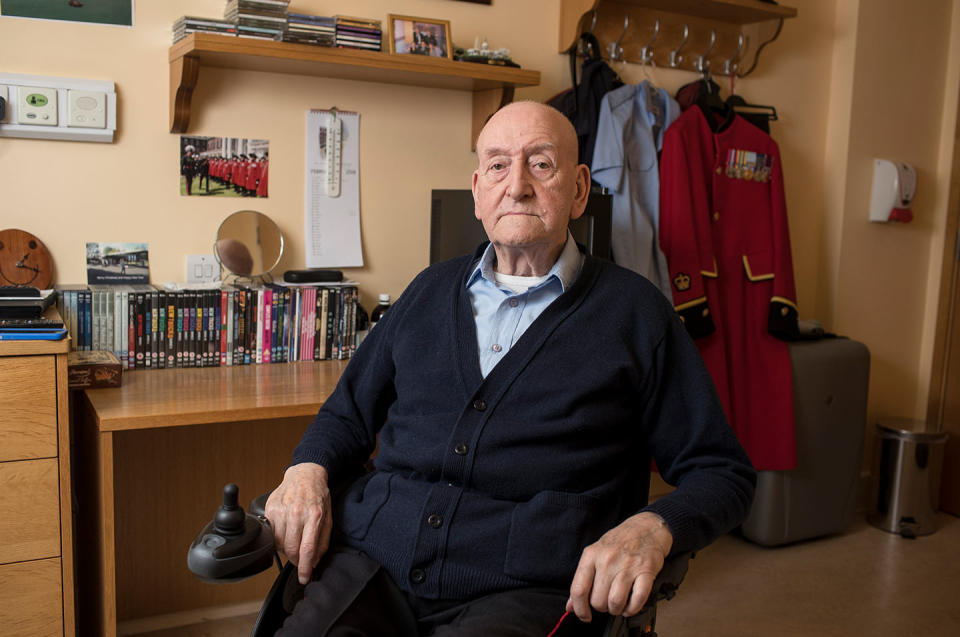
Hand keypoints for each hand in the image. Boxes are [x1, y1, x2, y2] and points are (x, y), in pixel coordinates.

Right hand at [264, 463, 332, 584]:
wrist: (304, 474)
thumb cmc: (318, 495)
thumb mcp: (329, 516)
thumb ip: (323, 541)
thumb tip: (314, 561)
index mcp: (314, 515)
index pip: (307, 549)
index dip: (304, 567)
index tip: (303, 578)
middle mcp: (296, 512)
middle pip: (291, 549)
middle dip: (296, 560)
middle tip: (300, 559)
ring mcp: (281, 510)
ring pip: (279, 544)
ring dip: (287, 549)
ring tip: (295, 539)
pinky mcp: (270, 509)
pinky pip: (271, 534)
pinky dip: (278, 538)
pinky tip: (286, 530)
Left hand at [566, 512, 673, 622]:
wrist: (645, 528)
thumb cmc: (619, 542)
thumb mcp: (595, 553)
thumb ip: (582, 579)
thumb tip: (571, 606)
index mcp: (591, 555)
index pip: (579, 590)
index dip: (580, 609)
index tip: (584, 616)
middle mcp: (608, 560)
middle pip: (598, 601)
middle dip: (602, 608)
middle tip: (606, 601)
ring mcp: (628, 566)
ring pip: (615, 603)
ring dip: (616, 610)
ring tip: (618, 604)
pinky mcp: (646, 572)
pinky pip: (637, 600)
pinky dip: (633, 608)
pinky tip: (631, 604)